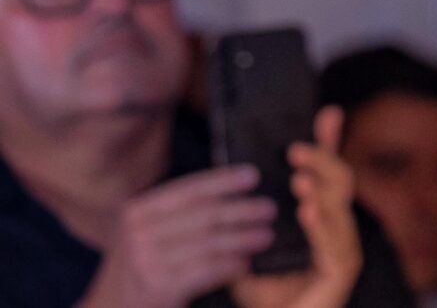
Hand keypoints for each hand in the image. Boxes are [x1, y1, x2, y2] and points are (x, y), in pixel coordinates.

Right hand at [78, 165, 275, 307]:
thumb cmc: (140, 265)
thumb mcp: (147, 232)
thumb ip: (178, 212)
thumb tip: (235, 188)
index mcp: (137, 211)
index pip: (189, 190)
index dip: (224, 181)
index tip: (253, 176)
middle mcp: (137, 234)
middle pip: (204, 216)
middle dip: (242, 211)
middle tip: (270, 209)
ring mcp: (145, 263)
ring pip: (209, 244)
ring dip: (243, 238)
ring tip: (267, 236)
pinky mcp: (157, 289)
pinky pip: (204, 272)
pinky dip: (229, 267)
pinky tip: (246, 265)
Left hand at [233, 109, 362, 307]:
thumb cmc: (261, 299)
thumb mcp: (246, 252)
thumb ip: (246, 229)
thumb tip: (232, 193)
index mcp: (317, 221)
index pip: (326, 175)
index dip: (329, 144)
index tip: (327, 113)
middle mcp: (336, 231)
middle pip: (340, 183)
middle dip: (324, 161)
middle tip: (296, 148)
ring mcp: (343, 252)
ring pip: (340, 209)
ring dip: (321, 189)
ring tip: (299, 179)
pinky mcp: (342, 276)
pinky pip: (337, 246)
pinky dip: (323, 226)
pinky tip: (309, 210)